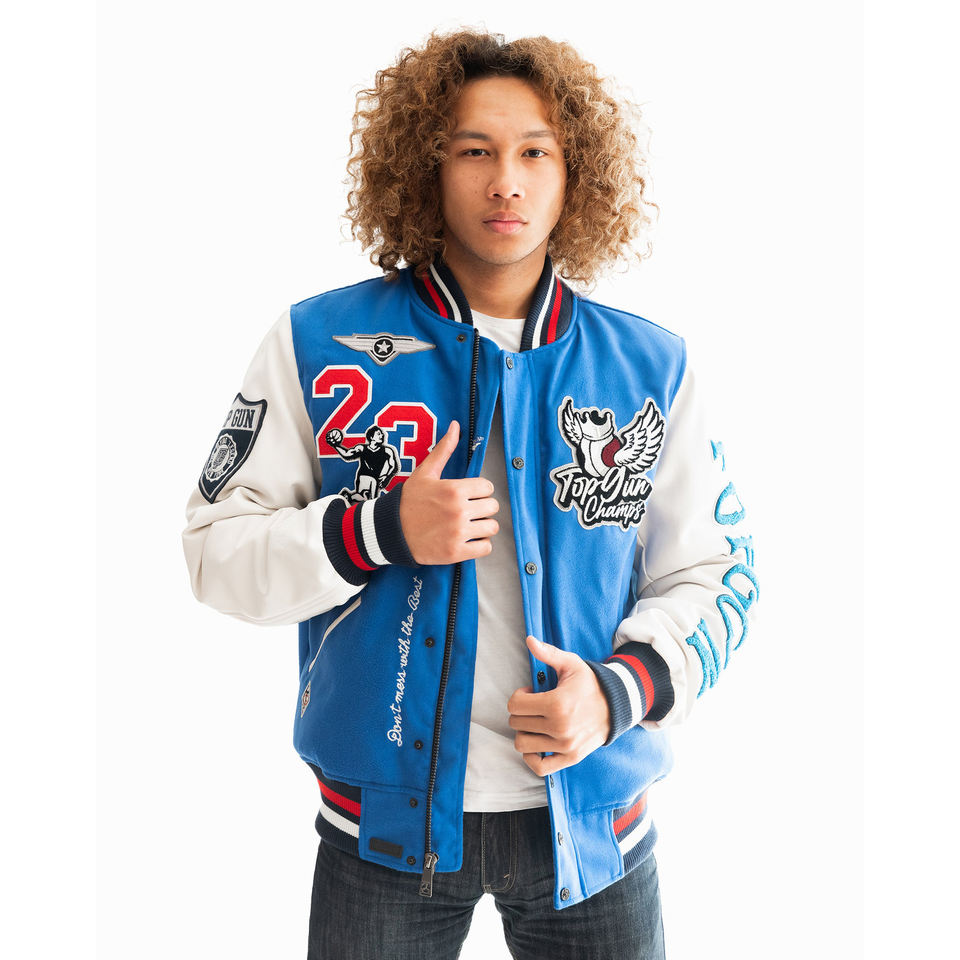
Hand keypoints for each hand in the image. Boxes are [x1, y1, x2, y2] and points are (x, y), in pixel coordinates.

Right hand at [398, 420, 499, 564]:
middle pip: (492, 507)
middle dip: (483, 507)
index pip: (488, 487)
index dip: (480, 490)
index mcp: (454, 489)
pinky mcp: (456, 552)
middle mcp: (458, 511)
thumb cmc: (408, 501)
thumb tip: (456, 426)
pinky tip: (469, 539)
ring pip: (492, 528)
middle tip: (470, 510)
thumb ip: (444, 450)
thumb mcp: (425, 473)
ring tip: (470, 525)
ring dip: (483, 526)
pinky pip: (485, 548)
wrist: (389, 531)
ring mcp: (458, 533)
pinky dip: (480, 544)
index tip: (470, 494)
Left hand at [507, 636, 611, 775]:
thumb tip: (529, 640)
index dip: (519, 696)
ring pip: (522, 744)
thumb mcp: (570, 664)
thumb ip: (548, 653)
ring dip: (525, 731)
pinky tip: (536, 743)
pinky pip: (539, 767)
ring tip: (537, 722)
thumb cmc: (589, 683)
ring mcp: (565, 746)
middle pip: (516, 724)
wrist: (616, 705)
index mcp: (557, 704)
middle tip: (535, 706)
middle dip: (521, 712)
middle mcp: (560, 728)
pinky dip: (531, 757)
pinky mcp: (570, 758)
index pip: (514, 706)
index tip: (531, 692)